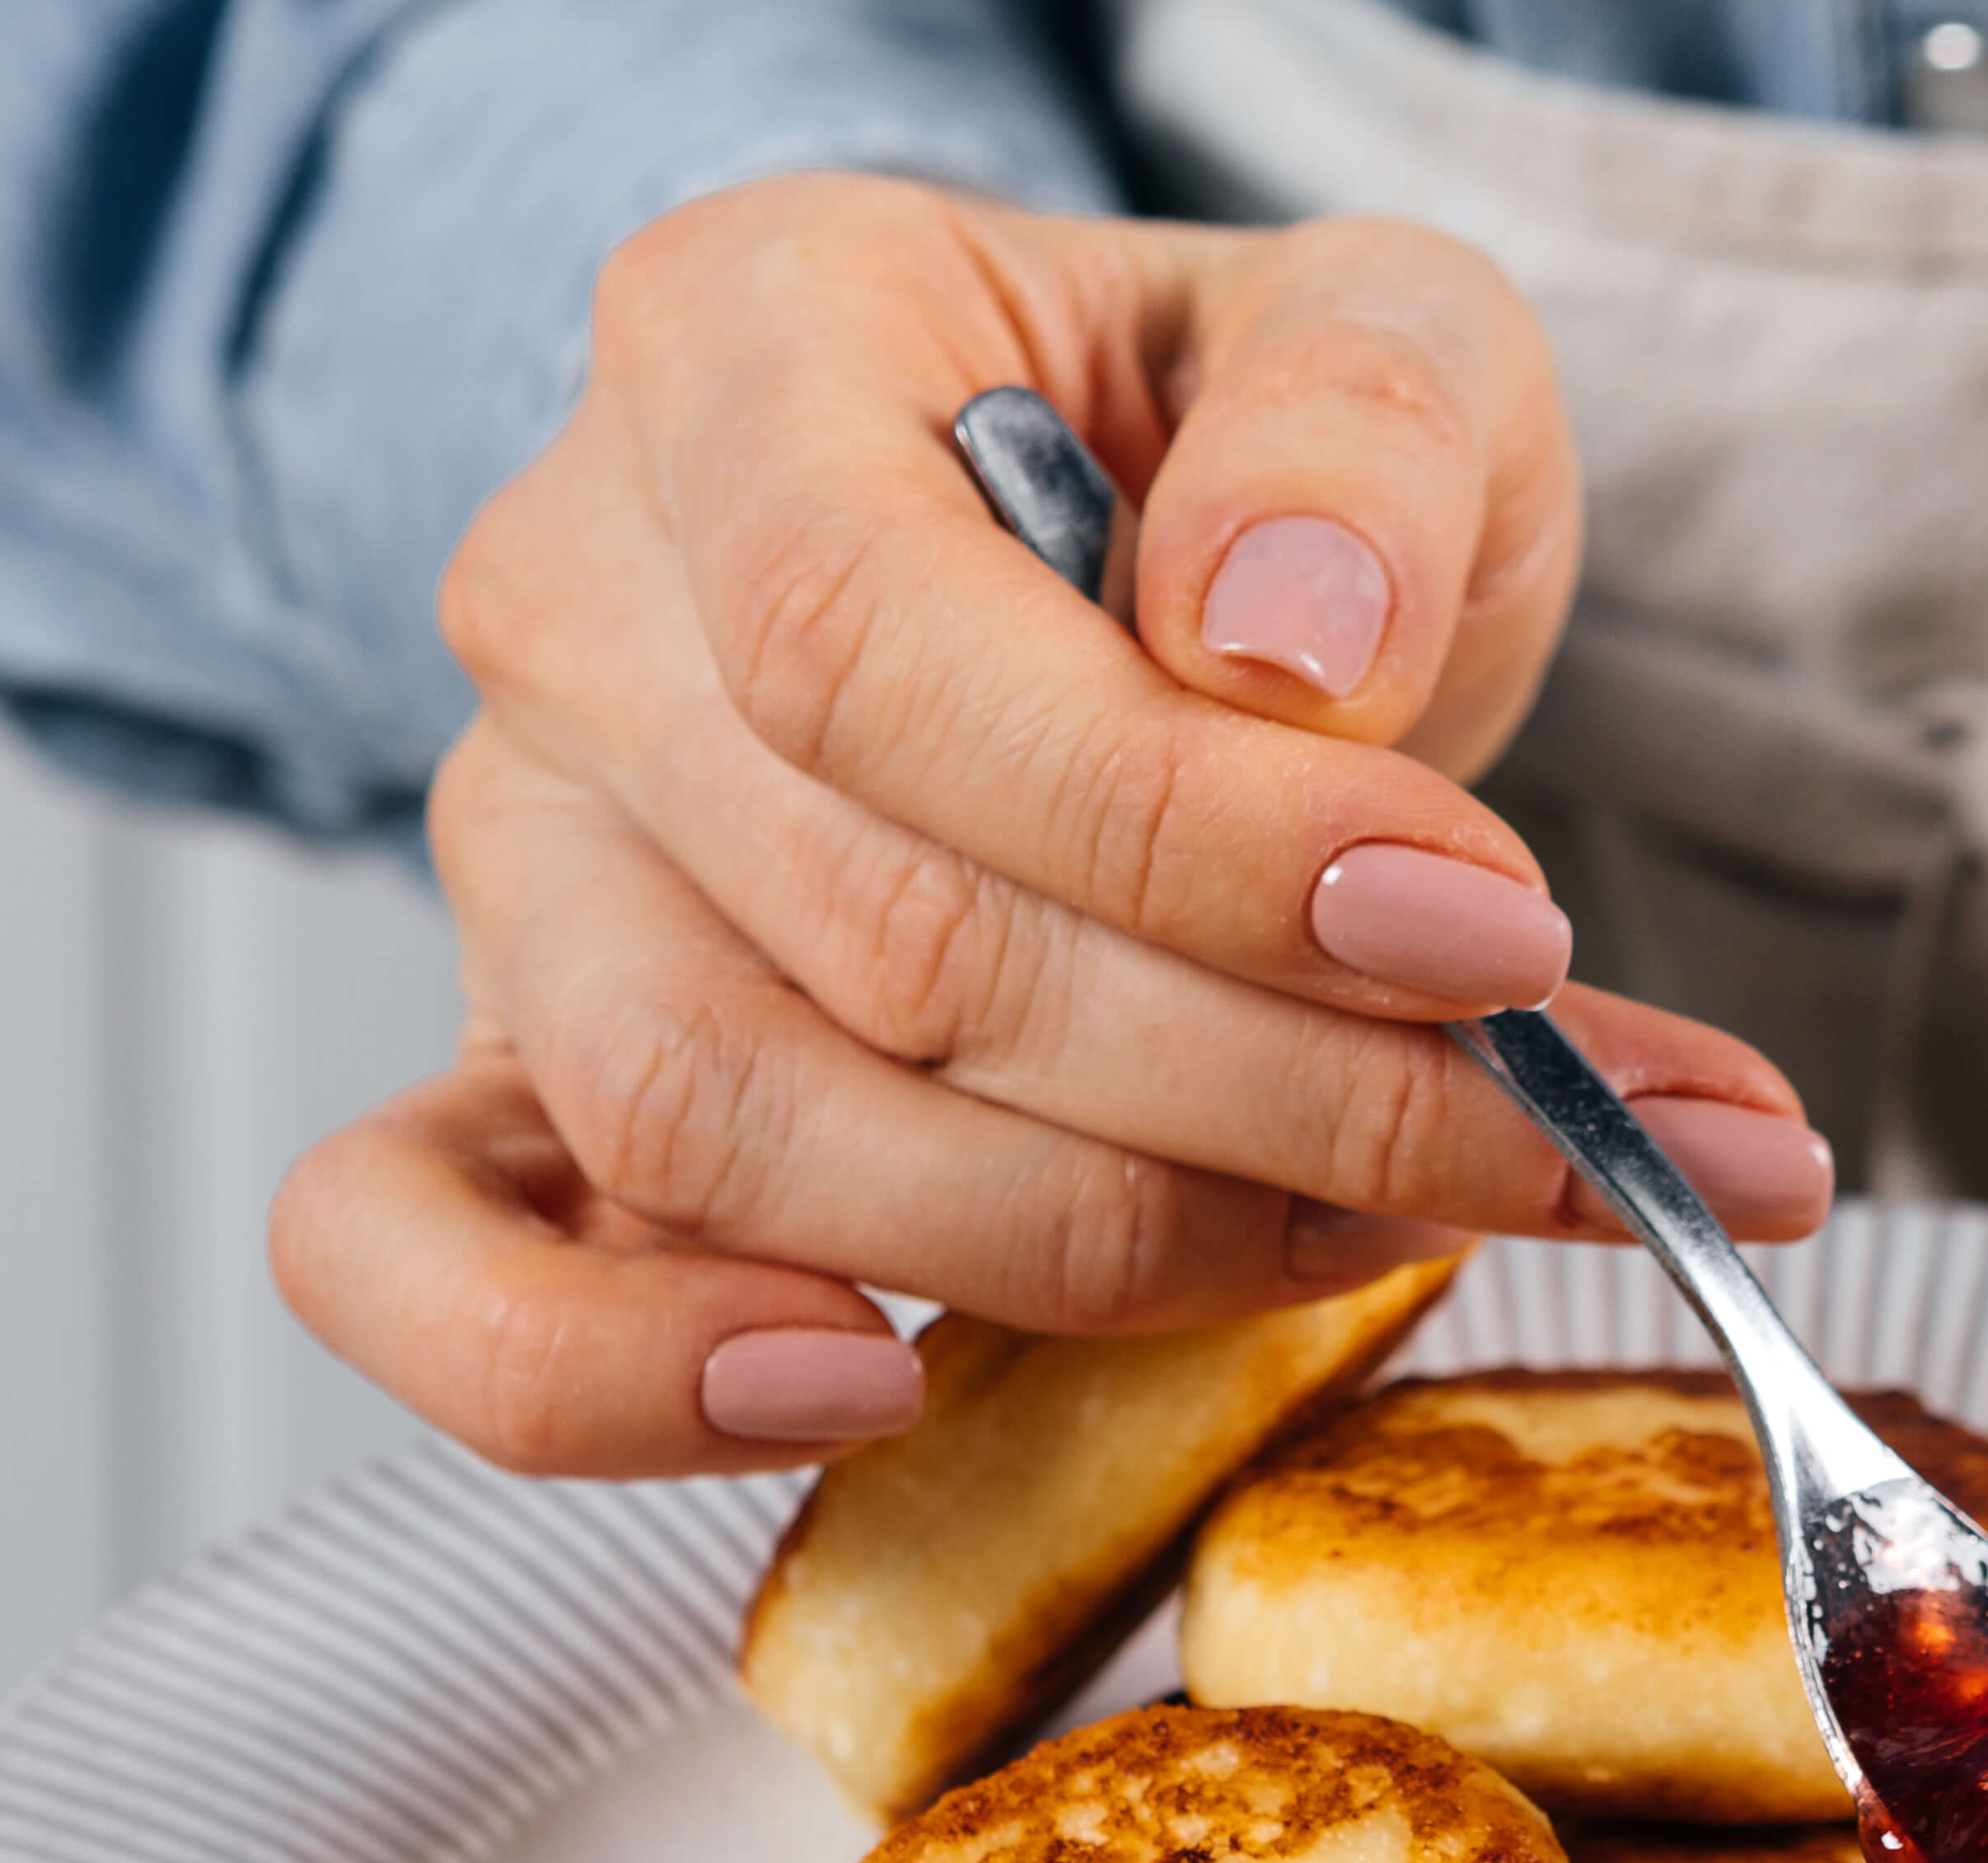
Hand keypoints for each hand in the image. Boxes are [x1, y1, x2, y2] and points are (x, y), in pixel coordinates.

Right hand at [272, 176, 1829, 1477]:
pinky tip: (876, 1389)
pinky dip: (631, 1379)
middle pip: (873, 937)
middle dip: (1273, 1090)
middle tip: (1556, 1137)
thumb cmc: (1252, 469)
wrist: (1157, 572)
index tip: (1500, 943)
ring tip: (1385, 1224)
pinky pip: (431, 1272)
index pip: (886, 654)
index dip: (1204, 848)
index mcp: (741, 347)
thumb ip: (1361, 438)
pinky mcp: (515, 1085)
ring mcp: (522, 865)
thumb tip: (1286, 646)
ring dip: (1101, 1239)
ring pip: (727, 1135)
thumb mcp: (1387, 348)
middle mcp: (573, 603)